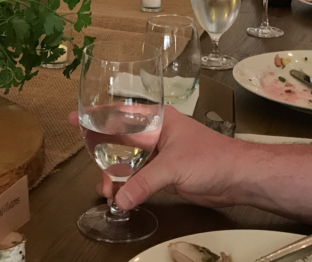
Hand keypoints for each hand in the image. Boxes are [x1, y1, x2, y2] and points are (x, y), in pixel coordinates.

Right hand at [68, 106, 242, 209]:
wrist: (237, 178)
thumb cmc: (211, 158)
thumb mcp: (173, 167)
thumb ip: (143, 182)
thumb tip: (120, 198)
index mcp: (157, 120)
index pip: (120, 114)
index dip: (96, 116)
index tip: (74, 118)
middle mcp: (156, 134)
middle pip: (120, 141)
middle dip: (103, 156)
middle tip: (92, 169)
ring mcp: (160, 154)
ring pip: (128, 162)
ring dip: (115, 176)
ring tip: (107, 192)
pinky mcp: (165, 174)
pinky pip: (139, 177)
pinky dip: (127, 186)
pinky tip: (119, 196)